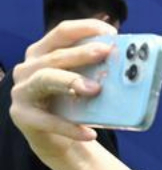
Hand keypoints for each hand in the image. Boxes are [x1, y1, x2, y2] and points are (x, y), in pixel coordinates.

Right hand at [10, 20, 117, 159]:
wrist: (58, 140)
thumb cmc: (73, 106)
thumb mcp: (85, 85)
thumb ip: (99, 72)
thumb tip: (131, 66)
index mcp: (44, 53)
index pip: (63, 32)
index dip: (85, 28)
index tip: (111, 33)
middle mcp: (29, 67)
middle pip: (56, 55)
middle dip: (81, 53)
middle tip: (105, 52)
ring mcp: (22, 91)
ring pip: (45, 78)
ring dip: (71, 81)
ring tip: (95, 89)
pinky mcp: (22, 115)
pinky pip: (47, 121)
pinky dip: (70, 127)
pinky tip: (90, 133)